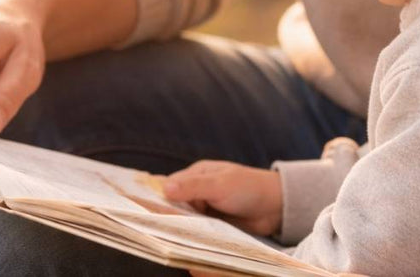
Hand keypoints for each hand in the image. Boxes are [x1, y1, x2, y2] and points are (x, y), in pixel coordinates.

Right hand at [163, 160, 282, 236]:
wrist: (276, 207)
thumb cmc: (249, 188)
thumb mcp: (220, 185)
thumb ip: (194, 186)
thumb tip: (164, 188)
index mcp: (197, 174)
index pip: (169, 186)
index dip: (156, 197)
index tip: (142, 211)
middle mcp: (198, 191)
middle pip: (173, 204)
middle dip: (166, 215)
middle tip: (154, 230)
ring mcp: (205, 209)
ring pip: (183, 219)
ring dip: (180, 227)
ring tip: (167, 239)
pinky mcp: (212, 225)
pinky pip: (196, 230)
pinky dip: (191, 236)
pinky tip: (185, 244)